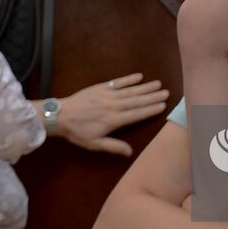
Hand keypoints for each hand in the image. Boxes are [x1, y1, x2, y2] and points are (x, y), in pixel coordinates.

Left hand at [51, 73, 169, 155]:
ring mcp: (108, 94)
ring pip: (130, 90)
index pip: (136, 114)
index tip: (163, 105)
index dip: (150, 110)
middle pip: (137, 100)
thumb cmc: (78, 132)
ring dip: (145, 87)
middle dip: (153, 97)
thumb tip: (130, 152)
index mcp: (114, 120)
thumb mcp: (95, 144)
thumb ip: (113, 146)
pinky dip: (129, 79)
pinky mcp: (101, 87)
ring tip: (158, 84)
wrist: (61, 115)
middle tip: (166, 92)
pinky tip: (139, 76)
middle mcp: (114, 105)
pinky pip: (117, 82)